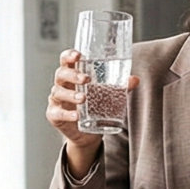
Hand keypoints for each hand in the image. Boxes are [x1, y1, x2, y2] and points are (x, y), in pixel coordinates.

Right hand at [45, 49, 135, 177]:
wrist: (89, 133)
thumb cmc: (95, 106)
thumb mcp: (108, 95)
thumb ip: (120, 87)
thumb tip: (134, 79)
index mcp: (73, 75)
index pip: (66, 61)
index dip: (69, 56)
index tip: (78, 55)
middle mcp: (62, 85)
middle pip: (61, 74)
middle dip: (72, 75)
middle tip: (86, 79)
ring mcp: (57, 101)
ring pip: (59, 93)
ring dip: (71, 94)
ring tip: (83, 98)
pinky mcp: (55, 116)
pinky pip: (57, 113)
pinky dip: (67, 114)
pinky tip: (76, 116)